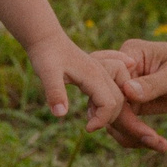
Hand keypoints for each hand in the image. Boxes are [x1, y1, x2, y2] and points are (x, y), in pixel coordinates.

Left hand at [28, 37, 166, 152]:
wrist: (46, 38)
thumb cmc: (45, 55)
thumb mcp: (46, 74)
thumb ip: (55, 92)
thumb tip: (61, 114)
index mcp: (94, 75)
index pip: (110, 104)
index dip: (102, 120)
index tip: (86, 128)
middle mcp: (103, 73)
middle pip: (120, 101)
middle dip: (109, 118)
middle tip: (88, 125)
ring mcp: (102, 72)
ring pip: (120, 95)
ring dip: (110, 110)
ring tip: (89, 115)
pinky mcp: (99, 72)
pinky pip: (116, 86)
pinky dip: (115, 98)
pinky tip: (104, 103)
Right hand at [106, 36, 166, 149]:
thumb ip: (152, 84)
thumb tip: (126, 91)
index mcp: (130, 55)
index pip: (112, 84)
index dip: (120, 109)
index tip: (138, 129)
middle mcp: (122, 72)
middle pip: (109, 104)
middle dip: (127, 127)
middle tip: (152, 141)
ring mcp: (125, 88)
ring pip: (113, 118)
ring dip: (132, 136)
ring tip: (159, 145)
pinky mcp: (133, 103)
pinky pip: (125, 124)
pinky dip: (137, 137)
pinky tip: (158, 144)